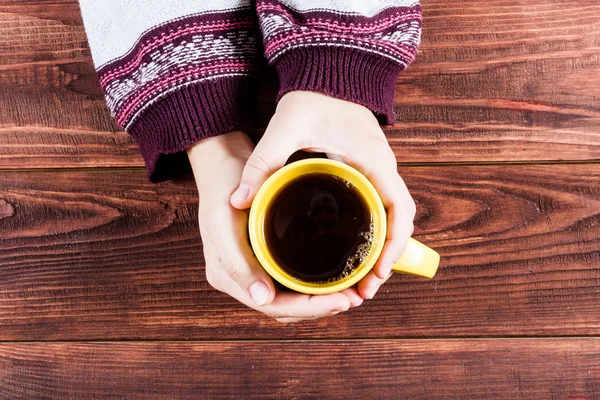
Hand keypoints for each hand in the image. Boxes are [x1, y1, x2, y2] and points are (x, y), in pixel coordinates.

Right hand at [187, 131, 363, 322]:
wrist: (223, 163)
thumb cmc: (223, 188)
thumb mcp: (224, 221)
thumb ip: (237, 262)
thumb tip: (262, 299)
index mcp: (228, 277)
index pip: (273, 307)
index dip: (309, 309)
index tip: (342, 301)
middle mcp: (241, 279)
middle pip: (286, 307)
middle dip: (321, 306)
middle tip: (355, 298)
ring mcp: (254, 268)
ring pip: (291, 296)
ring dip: (320, 298)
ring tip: (352, 292)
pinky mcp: (266, 255)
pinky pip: (292, 279)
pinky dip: (314, 282)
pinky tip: (337, 275)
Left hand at [230, 92, 415, 299]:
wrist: (326, 72)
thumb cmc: (312, 98)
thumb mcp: (285, 128)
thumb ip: (262, 162)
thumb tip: (238, 199)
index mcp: (373, 161)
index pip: (399, 210)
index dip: (393, 245)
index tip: (377, 272)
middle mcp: (382, 169)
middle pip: (398, 223)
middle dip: (386, 258)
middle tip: (364, 290)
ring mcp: (377, 170)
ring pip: (391, 218)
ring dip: (380, 249)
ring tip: (361, 281)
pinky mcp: (366, 171)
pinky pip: (379, 208)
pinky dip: (374, 233)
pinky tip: (355, 250)